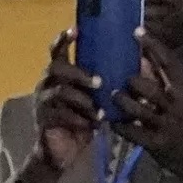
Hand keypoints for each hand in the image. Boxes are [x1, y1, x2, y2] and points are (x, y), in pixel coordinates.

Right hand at [14, 29, 99, 182]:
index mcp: (59, 76)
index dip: (63, 40)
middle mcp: (46, 84)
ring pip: (59, 91)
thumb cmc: (81, 121)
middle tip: (99, 82)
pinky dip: (79, 118)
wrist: (61, 152)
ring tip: (98, 108)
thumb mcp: (96, 99)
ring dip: (81, 98)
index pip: (56, 51)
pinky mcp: (44, 119)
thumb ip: (108, 83)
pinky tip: (93, 122)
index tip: (76, 30)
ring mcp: (42, 102)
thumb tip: (140, 64)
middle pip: (55, 68)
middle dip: (78, 72)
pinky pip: (59, 113)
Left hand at [115, 33, 182, 182]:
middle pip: (152, 87)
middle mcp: (178, 106)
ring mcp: (168, 126)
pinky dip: (120, 126)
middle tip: (119, 77)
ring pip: (140, 109)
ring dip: (122, 101)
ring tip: (112, 96)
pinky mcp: (158, 145)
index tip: (136, 31)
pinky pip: (134, 133)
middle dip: (133, 81)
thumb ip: (169, 86)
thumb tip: (145, 63)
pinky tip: (111, 122)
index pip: (170, 64)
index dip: (153, 46)